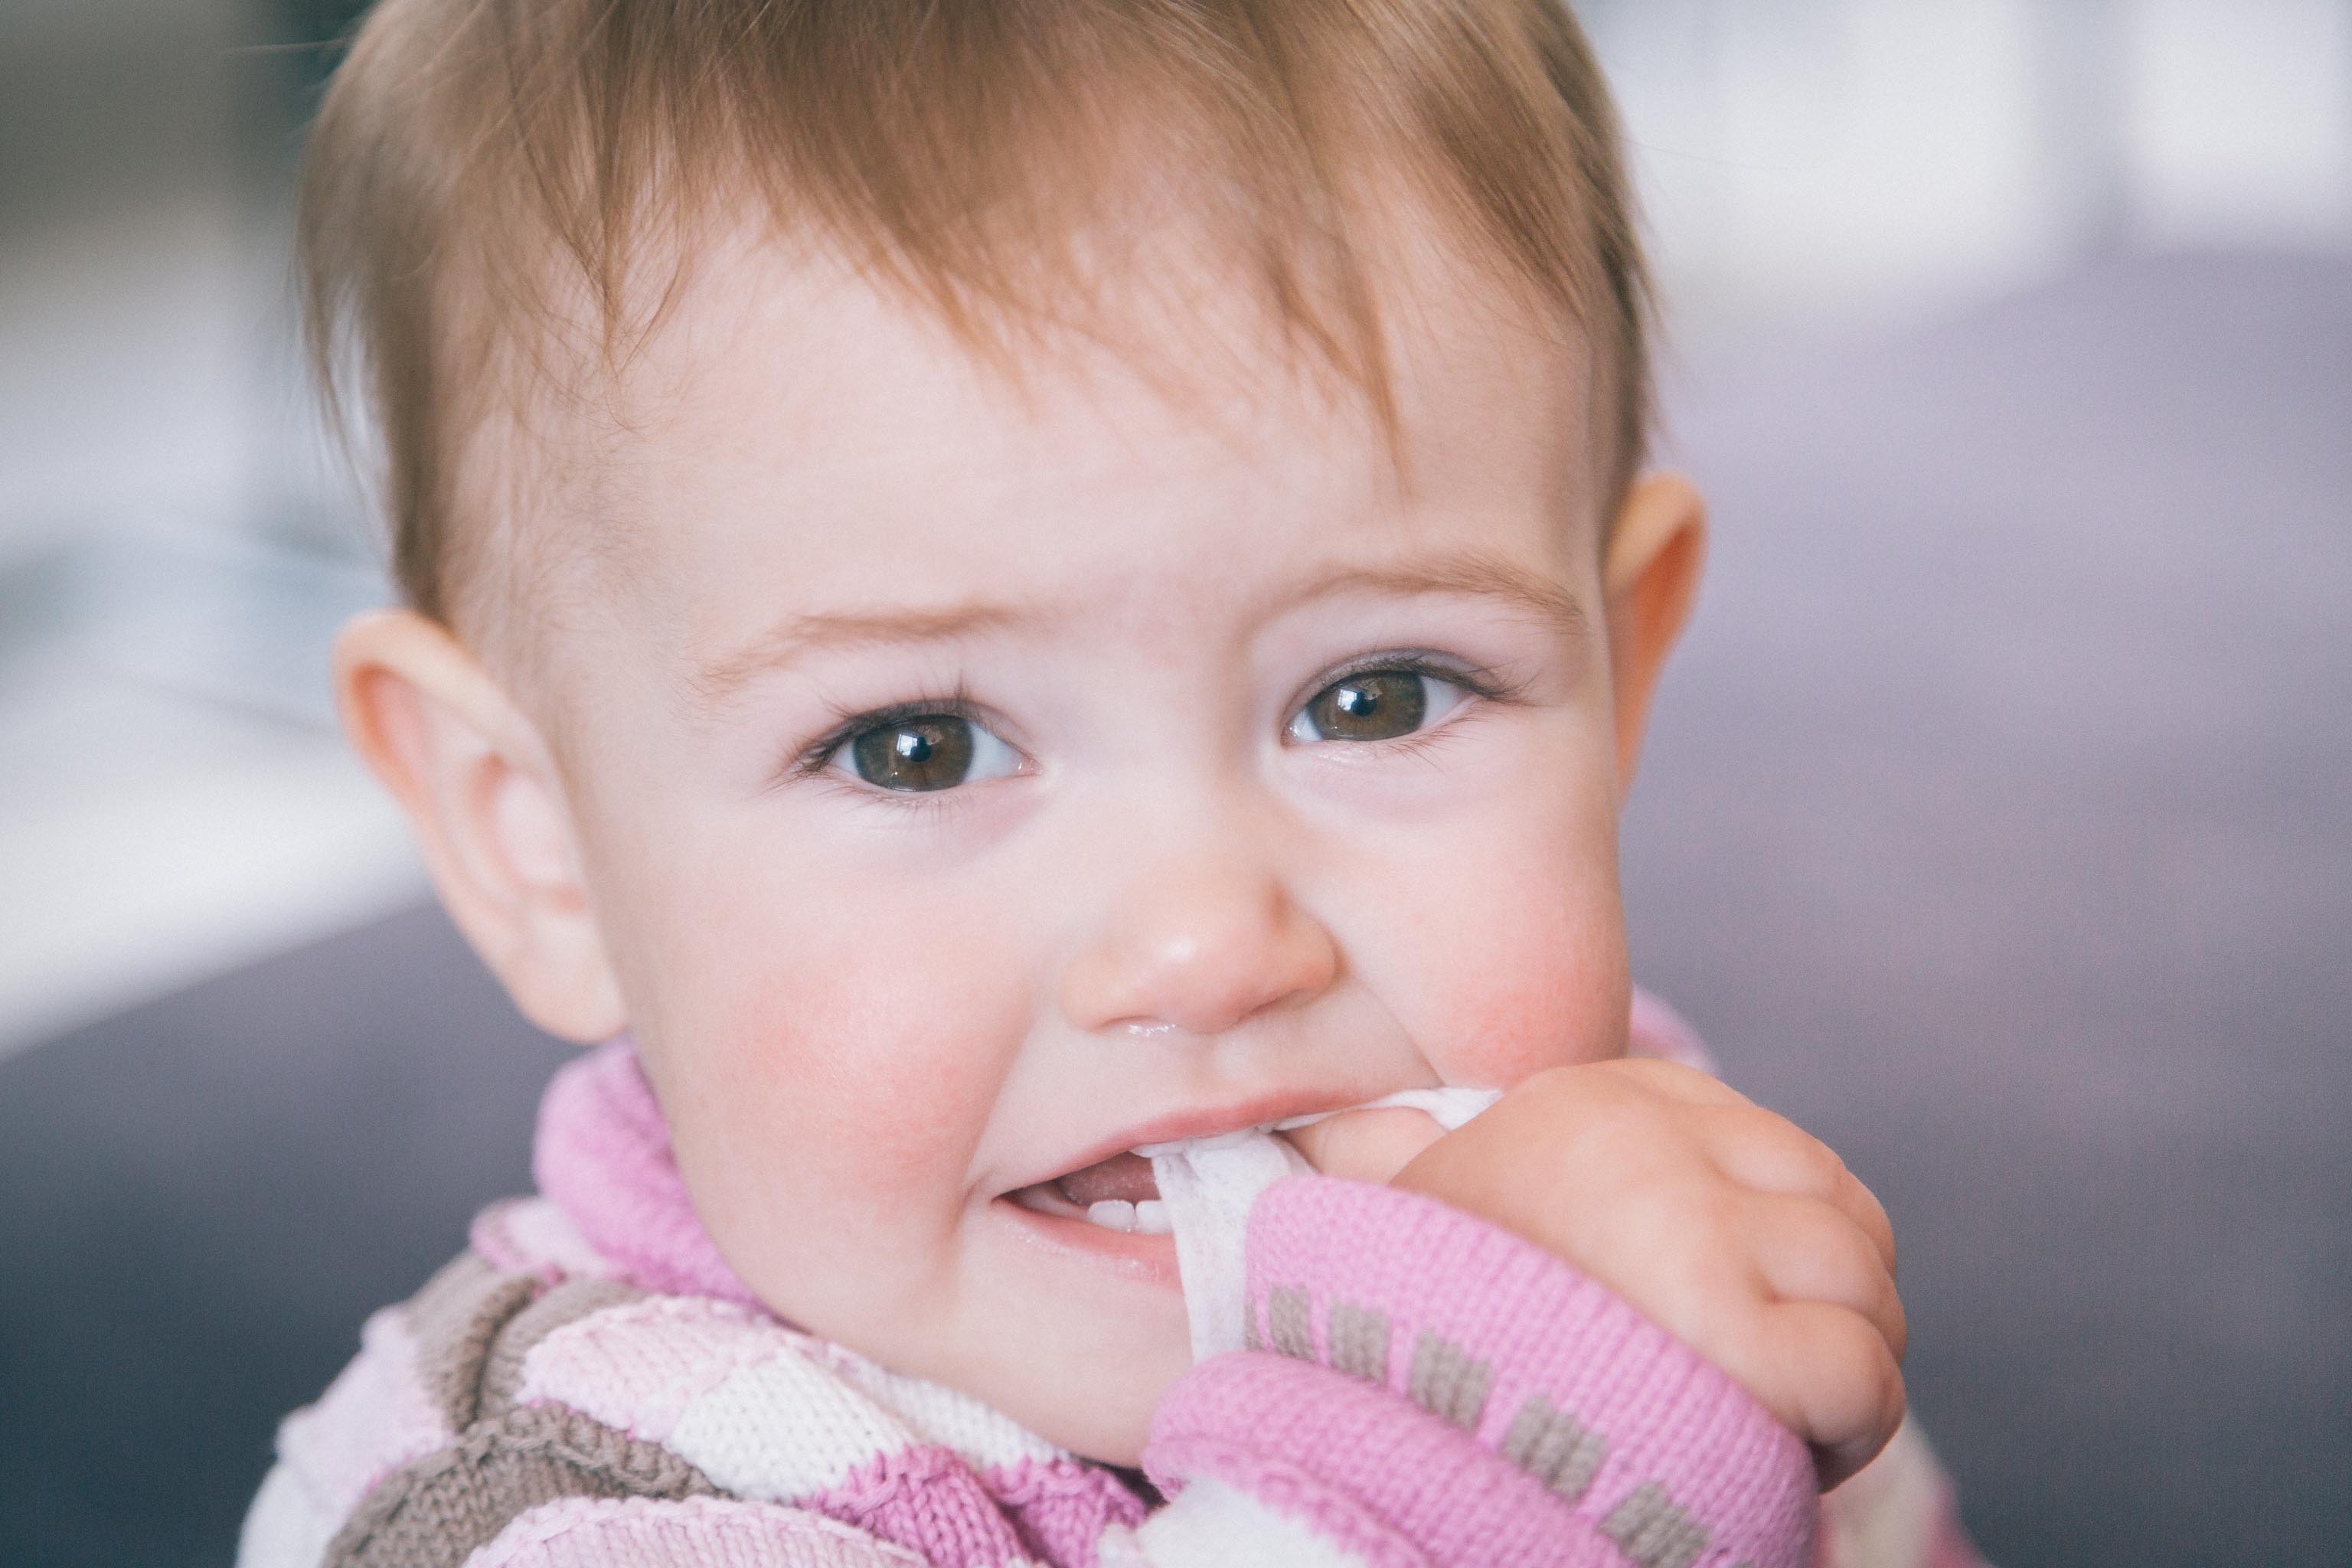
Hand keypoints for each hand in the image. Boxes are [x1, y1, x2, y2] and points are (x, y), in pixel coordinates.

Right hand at [1283, 1059, 1905, 1487]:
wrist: (1376, 1436)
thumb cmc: (1434, 1346)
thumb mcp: (1490, 1208)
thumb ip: (1588, 1179)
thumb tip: (1693, 1191)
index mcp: (1596, 1102)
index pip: (1780, 1153)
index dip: (1782, 1250)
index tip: (1733, 1317)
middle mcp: (1648, 1145)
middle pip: (1841, 1214)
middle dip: (1826, 1310)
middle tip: (1753, 1387)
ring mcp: (1692, 1233)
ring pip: (1865, 1288)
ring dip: (1840, 1370)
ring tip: (1753, 1419)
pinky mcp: (1732, 1339)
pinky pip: (1864, 1373)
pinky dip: (1846, 1429)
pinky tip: (1779, 1453)